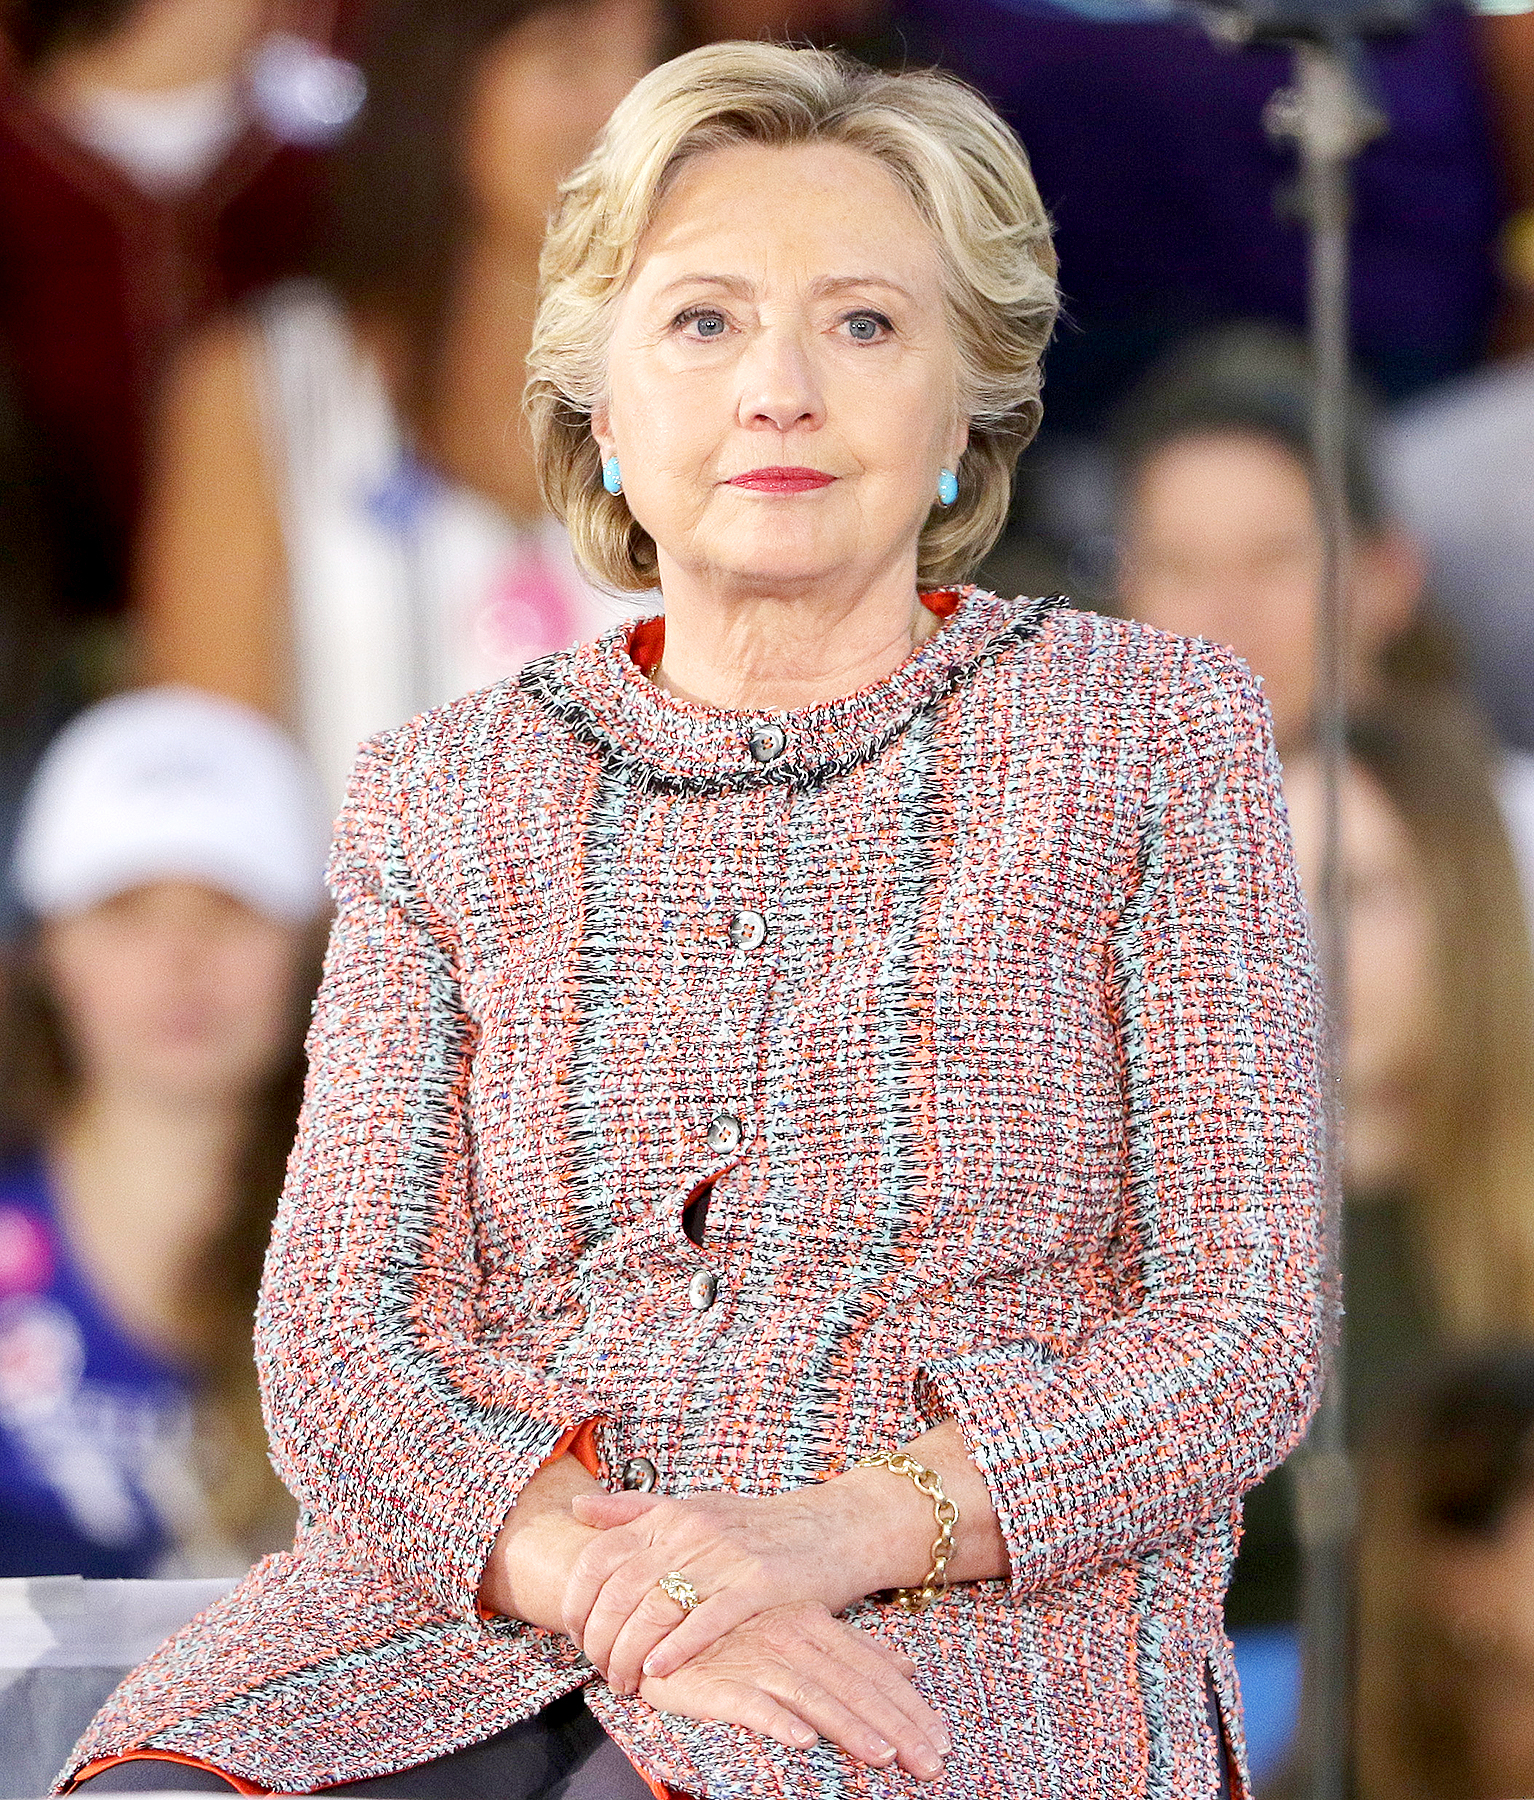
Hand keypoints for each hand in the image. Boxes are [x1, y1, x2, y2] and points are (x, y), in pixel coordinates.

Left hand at [563, 1480, 912, 1694]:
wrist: (832, 1527)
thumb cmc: (759, 1525)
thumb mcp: (696, 1506)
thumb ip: (637, 1512)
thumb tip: (577, 1508)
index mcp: (672, 1514)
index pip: (601, 1555)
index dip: (578, 1600)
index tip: (575, 1633)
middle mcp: (692, 1531)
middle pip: (621, 1589)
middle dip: (600, 1638)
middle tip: (600, 1668)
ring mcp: (725, 1556)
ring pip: (657, 1608)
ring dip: (631, 1652)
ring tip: (625, 1680)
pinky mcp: (760, 1583)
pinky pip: (708, 1618)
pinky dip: (677, 1645)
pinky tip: (658, 1668)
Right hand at [636, 1600, 950, 1782]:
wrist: (665, 1619)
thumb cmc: (736, 1629)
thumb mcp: (799, 1628)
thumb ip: (851, 1645)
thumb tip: (906, 1665)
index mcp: (814, 1623)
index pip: (871, 1668)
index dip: (909, 1705)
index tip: (940, 1739)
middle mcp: (791, 1637)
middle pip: (853, 1685)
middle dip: (897, 1726)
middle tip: (930, 1763)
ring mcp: (756, 1658)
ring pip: (813, 1694)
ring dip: (850, 1727)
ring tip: (883, 1756)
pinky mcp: (719, 1681)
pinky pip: (752, 1703)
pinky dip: (778, 1720)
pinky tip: (802, 1741)